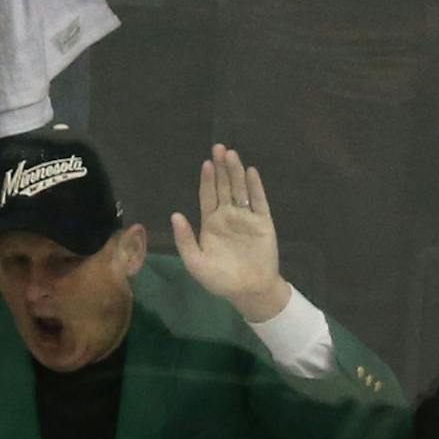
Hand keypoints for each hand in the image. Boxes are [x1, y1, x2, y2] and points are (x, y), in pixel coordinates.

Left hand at [172, 146, 288, 320]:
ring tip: (231, 154)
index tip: (206, 163)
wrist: (249, 291)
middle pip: (224, 187)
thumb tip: (175, 215)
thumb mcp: (195, 262)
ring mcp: (246, 218)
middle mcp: (228, 216)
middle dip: (221, 168)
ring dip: (236, 172)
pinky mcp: (263, 223)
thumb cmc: (220, 280)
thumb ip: (185, 239)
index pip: (208, 195)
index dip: (207, 179)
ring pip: (240, 190)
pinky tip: (251, 172)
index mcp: (211, 223)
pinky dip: (255, 187)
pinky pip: (259, 202)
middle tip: (219, 148)